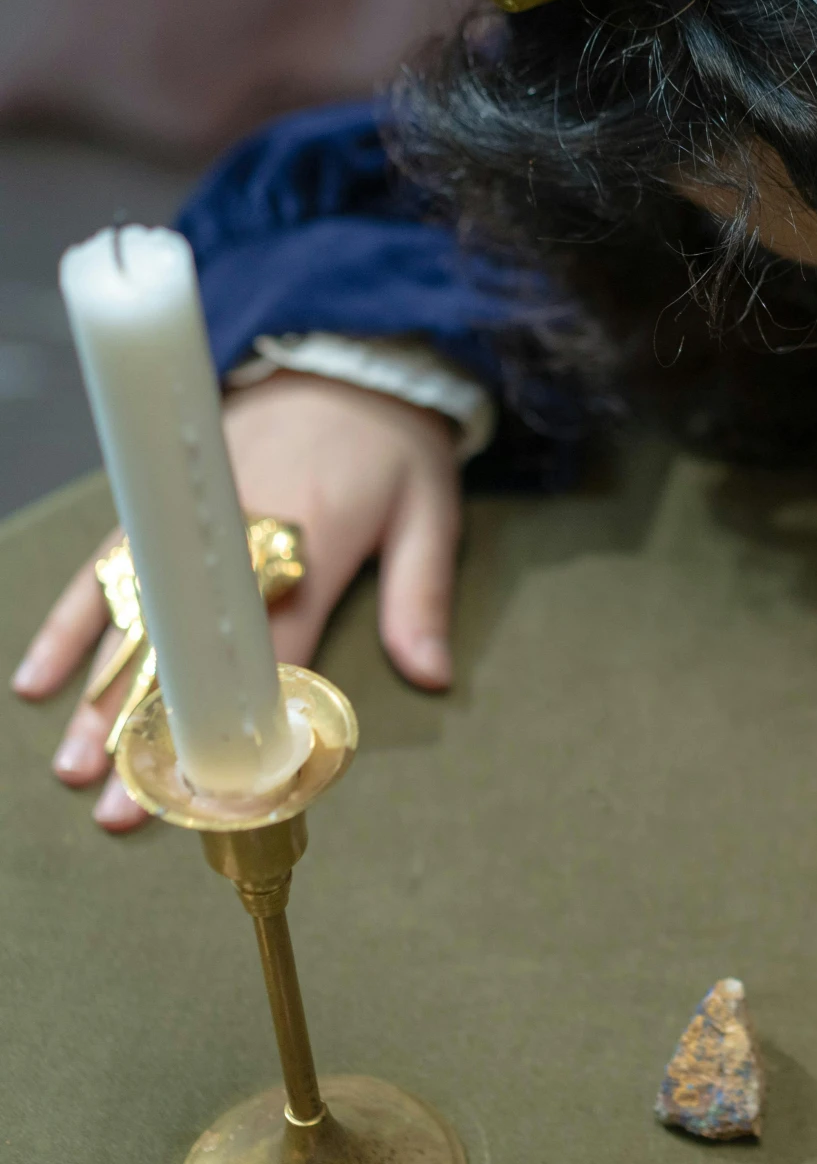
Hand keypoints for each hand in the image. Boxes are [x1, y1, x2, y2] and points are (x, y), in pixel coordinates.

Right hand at [10, 372, 462, 831]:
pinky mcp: (159, 510)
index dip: (243, 723)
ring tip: (72, 768)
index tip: (216, 785)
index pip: (271, 653)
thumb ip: (422, 597)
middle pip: (184, 653)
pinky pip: (102, 571)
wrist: (349, 356)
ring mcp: (186, 524)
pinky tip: (37, 681)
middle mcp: (235, 539)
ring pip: (130, 623)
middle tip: (120, 807)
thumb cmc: (395, 445)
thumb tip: (431, 677)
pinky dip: (69, 626)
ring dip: (97, 698)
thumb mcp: (431, 513)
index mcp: (310, 545)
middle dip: (147, 736)